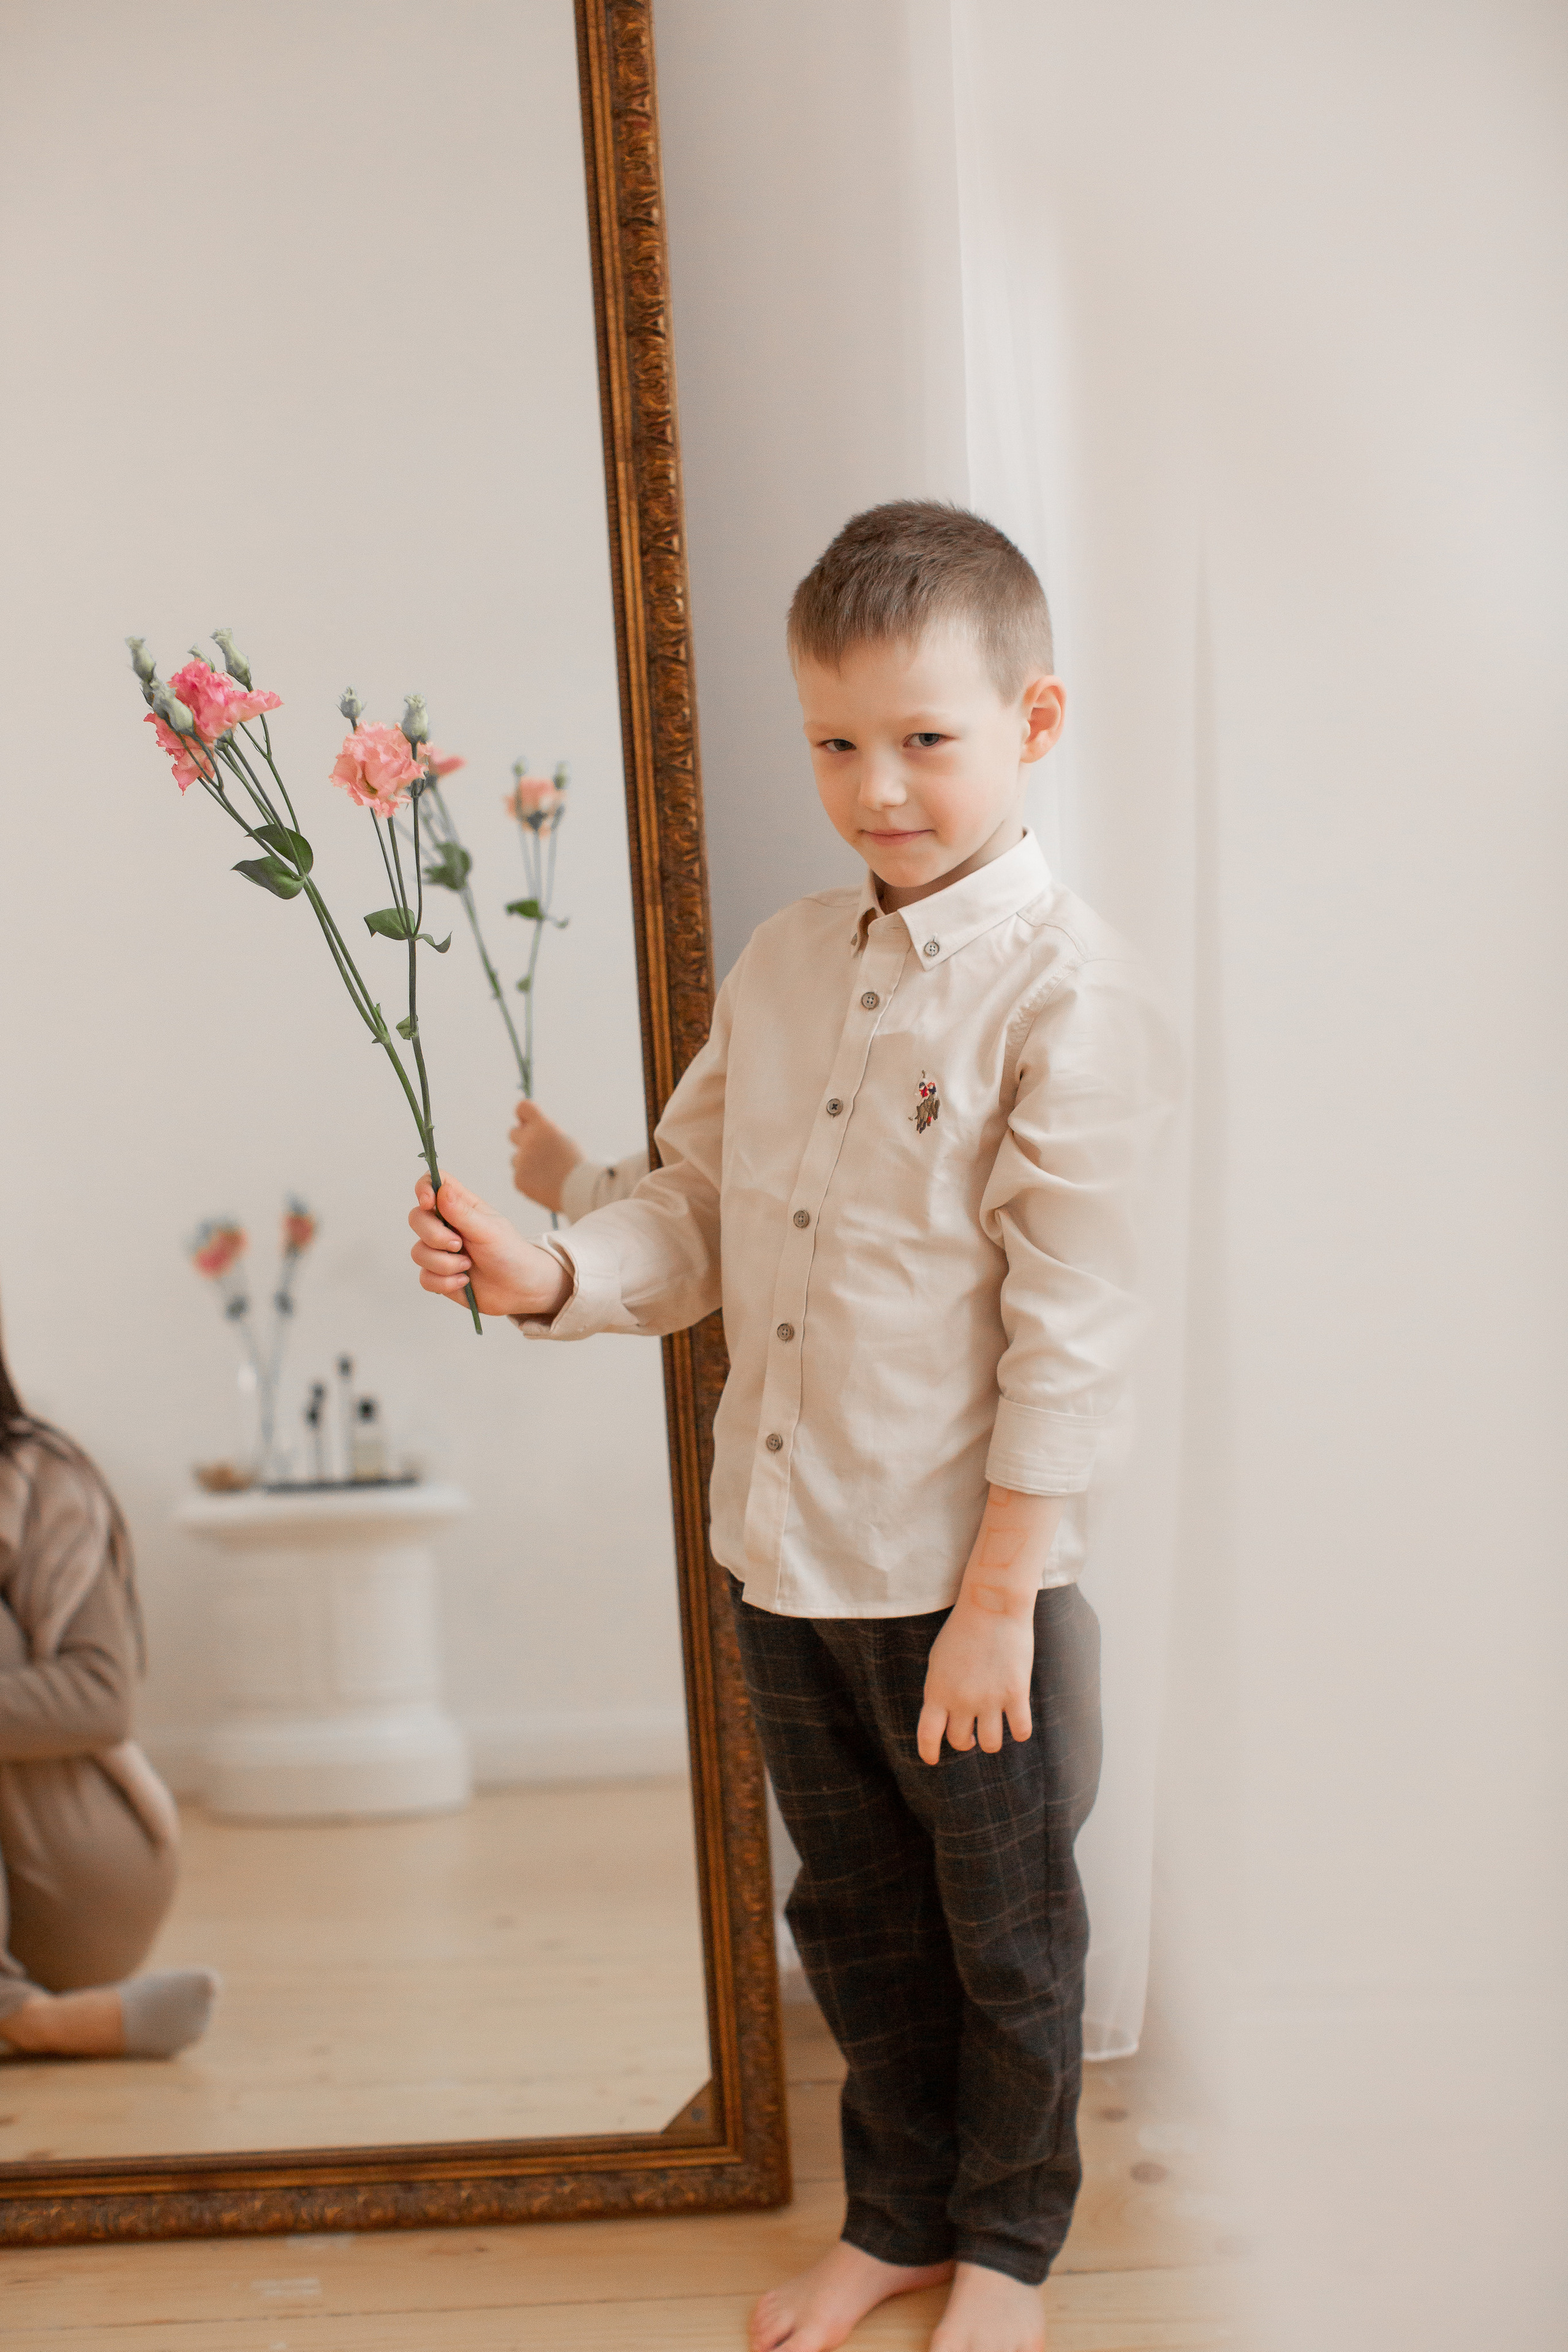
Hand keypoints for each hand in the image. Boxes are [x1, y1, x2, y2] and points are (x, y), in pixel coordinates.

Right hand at [408, 1175, 571, 1318]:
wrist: (520, 1289)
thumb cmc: (509, 1253)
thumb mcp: (489, 1230)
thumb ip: (462, 1212)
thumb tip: (441, 1189)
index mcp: (460, 1206)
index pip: (433, 1183)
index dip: (423, 1189)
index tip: (428, 1204)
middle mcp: (446, 1226)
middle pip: (416, 1218)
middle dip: (434, 1236)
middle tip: (459, 1245)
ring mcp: (440, 1251)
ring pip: (418, 1252)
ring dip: (444, 1264)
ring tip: (468, 1267)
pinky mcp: (438, 1275)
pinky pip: (425, 1278)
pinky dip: (444, 1283)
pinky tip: (464, 1282)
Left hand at [509, 1101, 583, 1212]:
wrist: (581, 1190)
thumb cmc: (576, 1165)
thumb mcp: (564, 1141)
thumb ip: (544, 1133)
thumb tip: (526, 1127)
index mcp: (543, 1127)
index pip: (523, 1108)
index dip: (523, 1115)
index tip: (526, 1121)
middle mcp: (529, 1141)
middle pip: (512, 1133)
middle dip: (522, 1139)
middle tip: (536, 1150)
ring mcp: (521, 1161)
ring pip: (516, 1158)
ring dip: (527, 1163)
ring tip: (548, 1173)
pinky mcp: (518, 1179)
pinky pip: (519, 1176)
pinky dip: (530, 1180)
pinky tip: (545, 1185)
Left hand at [915, 1485, 1063, 1764]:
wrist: (991, 1604)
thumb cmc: (963, 1629)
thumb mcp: (938, 1660)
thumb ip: (939, 1690)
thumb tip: (944, 1718)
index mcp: (937, 1690)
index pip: (927, 1735)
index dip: (929, 1752)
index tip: (933, 1759)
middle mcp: (961, 1700)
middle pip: (961, 1741)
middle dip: (966, 1740)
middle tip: (973, 1730)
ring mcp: (989, 1699)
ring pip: (991, 1744)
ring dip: (991, 1740)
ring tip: (994, 1725)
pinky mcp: (1016, 1693)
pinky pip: (1020, 1731)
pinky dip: (1019, 1731)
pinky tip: (1018, 1721)